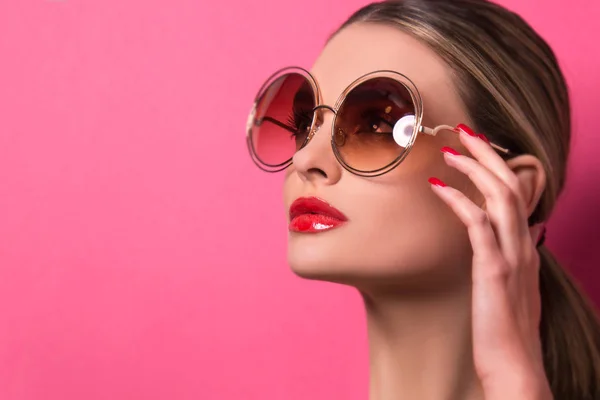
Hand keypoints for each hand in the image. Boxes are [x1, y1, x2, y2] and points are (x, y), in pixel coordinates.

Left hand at [428, 124, 552, 399]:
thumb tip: (494, 238)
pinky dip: (459, 202)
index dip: (495, 165)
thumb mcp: (509, 286)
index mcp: (524, 246)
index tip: (473, 146)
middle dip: (487, 153)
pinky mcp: (494, 270)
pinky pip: (479, 225)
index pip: (515, 192)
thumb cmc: (504, 328)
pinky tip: (438, 189)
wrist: (514, 364)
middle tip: (463, 130)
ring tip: (450, 149)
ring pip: (500, 197)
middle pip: (510, 184)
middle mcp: (522, 245)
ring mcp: (511, 256)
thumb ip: (504, 258)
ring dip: (474, 168)